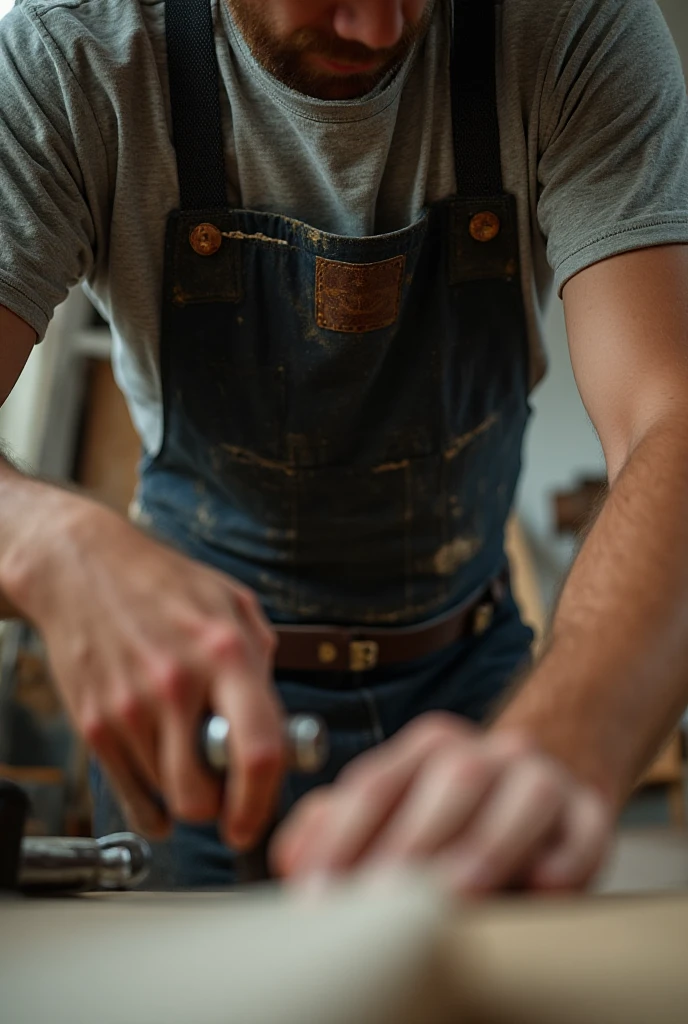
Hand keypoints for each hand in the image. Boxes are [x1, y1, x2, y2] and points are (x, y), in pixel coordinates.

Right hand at [1, 489, 283, 847]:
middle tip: (222, 786)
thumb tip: (279, 720)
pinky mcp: (94, 724)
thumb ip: (262, 661)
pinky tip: (158, 774)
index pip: (259, 751)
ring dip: (182, 789)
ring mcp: (130, 708)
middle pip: (201, 794)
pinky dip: (149, 800)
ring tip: (184, 748)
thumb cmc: (161, 582)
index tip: (256, 819)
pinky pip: (129, 794)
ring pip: (166, 796)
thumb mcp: (233, 602)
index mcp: (224, 653)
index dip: (263, 800)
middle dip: (218, 805)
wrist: (81, 567)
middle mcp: (176, 684)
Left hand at [272, 713, 612, 895]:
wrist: (547, 777)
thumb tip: (290, 858)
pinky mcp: (590, 811)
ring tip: (456, 892)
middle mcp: (484, 752)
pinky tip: (545, 887)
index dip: (342, 836)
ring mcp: (541, 777)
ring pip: (521, 797)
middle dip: (413, 839)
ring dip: (488, 844)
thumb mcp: (394, 804)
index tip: (317, 889)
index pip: (376, 783)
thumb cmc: (455, 806)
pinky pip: (586, 829)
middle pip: (450, 782)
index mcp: (426, 747)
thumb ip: (337, 824)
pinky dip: (567, 859)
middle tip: (383, 895)